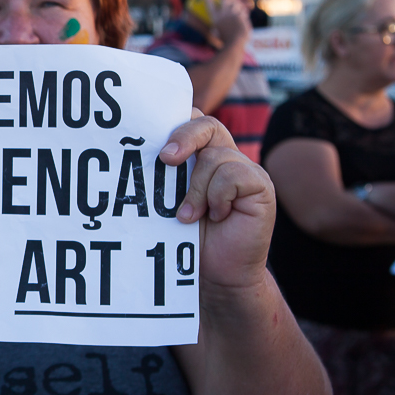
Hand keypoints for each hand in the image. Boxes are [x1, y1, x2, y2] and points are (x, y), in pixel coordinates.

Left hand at [160, 110, 274, 300]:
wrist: (216, 274)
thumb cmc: (187, 239)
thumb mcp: (167, 202)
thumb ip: (162, 176)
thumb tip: (134, 152)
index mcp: (201, 155)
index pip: (190, 120)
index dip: (173, 121)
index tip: (152, 139)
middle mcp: (224, 157)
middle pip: (207, 124)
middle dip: (184, 136)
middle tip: (166, 158)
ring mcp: (245, 170)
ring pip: (215, 156)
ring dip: (196, 189)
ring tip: (189, 216)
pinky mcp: (260, 187)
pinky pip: (235, 175)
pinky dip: (218, 196)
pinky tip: (216, 215)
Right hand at [208, 0, 251, 47]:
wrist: (235, 43)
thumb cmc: (225, 41)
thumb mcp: (216, 35)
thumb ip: (216, 30)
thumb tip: (214, 30)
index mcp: (216, 19)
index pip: (210, 6)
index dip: (208, 0)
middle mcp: (224, 14)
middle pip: (225, 1)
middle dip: (227, 0)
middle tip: (229, 1)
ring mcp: (234, 14)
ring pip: (237, 4)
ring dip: (237, 6)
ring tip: (237, 9)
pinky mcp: (242, 16)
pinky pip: (243, 11)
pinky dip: (243, 13)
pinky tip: (242, 17)